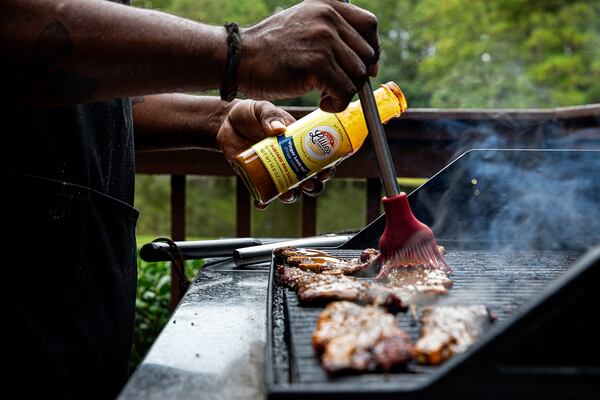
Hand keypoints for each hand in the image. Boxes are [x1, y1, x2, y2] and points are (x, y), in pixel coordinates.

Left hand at [217, 99, 335, 207]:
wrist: (226, 122)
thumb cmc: (250, 113)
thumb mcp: (262, 109)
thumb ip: (270, 116)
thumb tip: (279, 130)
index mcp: (298, 142)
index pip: (320, 157)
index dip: (328, 167)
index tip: (327, 171)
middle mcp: (290, 160)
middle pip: (308, 178)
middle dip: (313, 186)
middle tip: (309, 184)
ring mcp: (274, 170)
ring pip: (289, 189)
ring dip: (292, 196)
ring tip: (288, 195)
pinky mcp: (257, 177)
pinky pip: (263, 194)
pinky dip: (263, 201)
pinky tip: (261, 204)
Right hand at [238, 0, 378, 112]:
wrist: (240, 58)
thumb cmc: (269, 50)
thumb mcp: (302, 24)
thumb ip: (330, 31)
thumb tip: (366, 59)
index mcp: (328, 6)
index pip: (369, 25)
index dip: (373, 50)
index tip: (367, 68)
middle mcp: (329, 19)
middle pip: (367, 55)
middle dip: (357, 77)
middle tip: (337, 88)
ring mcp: (324, 40)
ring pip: (358, 76)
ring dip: (346, 93)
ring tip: (326, 96)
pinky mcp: (317, 64)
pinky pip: (345, 91)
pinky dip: (338, 104)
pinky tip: (323, 103)